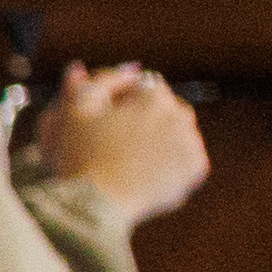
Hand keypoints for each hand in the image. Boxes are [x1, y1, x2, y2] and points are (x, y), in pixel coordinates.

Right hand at [50, 63, 207, 227]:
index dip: (121, 99)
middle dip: (145, 117)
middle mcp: (181, 115)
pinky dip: (170, 163)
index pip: (142, 86)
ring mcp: (192, 143)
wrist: (96, 205)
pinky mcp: (196, 169)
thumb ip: (88, 84)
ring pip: (175, 132)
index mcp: (154, 96)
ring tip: (130, 157)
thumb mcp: (74, 112)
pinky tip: (145, 172)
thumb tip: (84, 66)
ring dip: (159, 138)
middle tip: (117, 141)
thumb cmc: (79, 156)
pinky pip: (185, 159)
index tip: (104, 119)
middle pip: (163, 108)